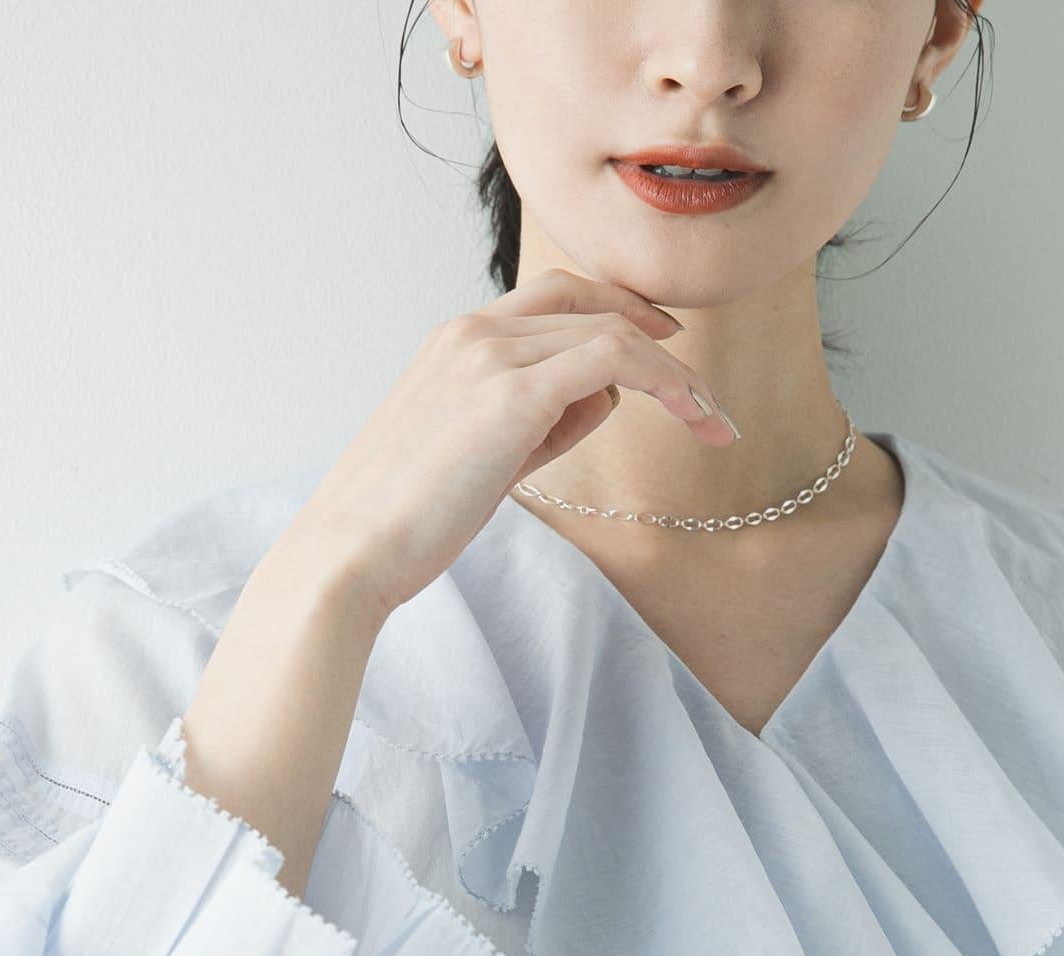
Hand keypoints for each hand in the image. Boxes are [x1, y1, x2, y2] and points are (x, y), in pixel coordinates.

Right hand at [283, 266, 737, 620]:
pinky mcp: (512, 394)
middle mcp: (474, 333)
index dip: (617, 310)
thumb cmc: (404, 522)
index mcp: (455, 342)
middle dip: (655, 335)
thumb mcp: (477, 458)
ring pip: (611, 330)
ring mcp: (491, 356)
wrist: (350, 551)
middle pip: (589, 301)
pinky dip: (666, 382)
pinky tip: (695, 416)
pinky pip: (614, 361)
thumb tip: (605, 398)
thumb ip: (538, 421)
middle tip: (701, 386)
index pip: (554, 297)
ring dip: (674, 373)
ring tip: (713, 421)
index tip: (663, 345)